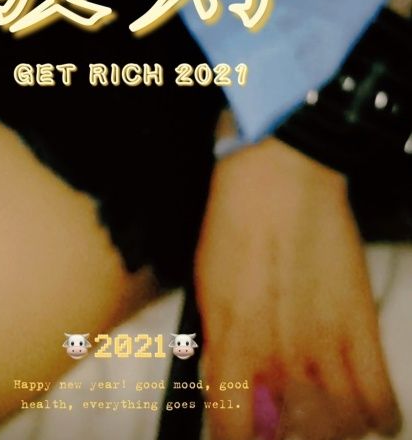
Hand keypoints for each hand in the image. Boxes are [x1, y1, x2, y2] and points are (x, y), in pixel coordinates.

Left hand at [194, 136, 400, 439]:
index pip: (234, 433)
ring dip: (330, 429)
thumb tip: (229, 388)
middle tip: (286, 418)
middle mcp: (279, 355)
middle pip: (292, 438)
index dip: (237, 439)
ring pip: (339, 431)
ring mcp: (325, 345)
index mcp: (232, 344)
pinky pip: (380, 402)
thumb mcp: (208, 286)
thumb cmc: (237, 219)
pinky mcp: (362, 327)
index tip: (243, 431)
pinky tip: (364, 407)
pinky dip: (377, 415)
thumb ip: (220, 344)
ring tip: (323, 411)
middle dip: (287, 435)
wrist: (280, 174)